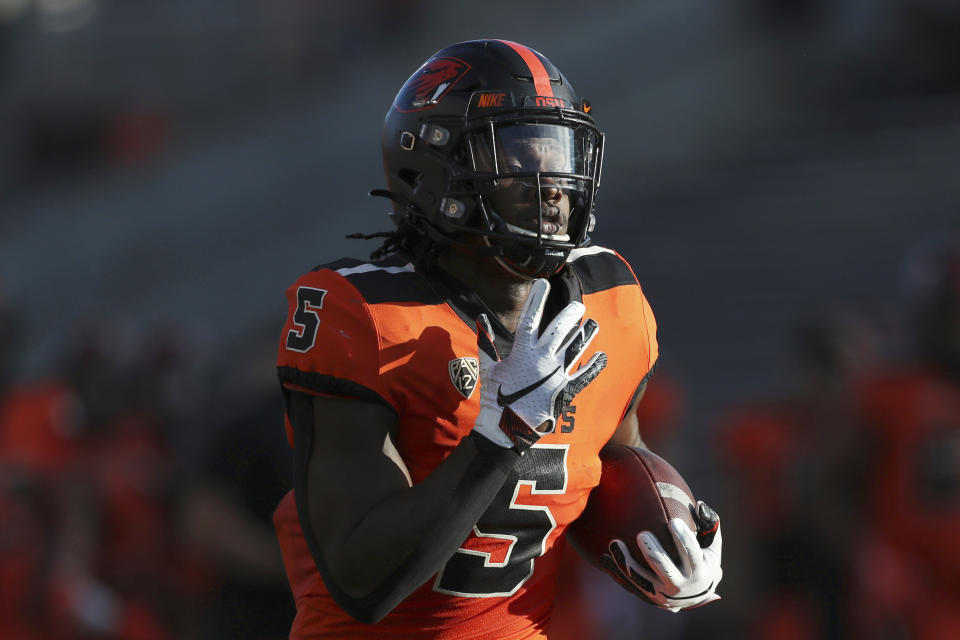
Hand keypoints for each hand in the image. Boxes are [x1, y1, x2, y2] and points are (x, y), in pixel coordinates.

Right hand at [472, 278, 606, 451]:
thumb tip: (480, 318)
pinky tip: (602, 356)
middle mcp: (542, 359)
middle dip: (570, 314)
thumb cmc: (494, 398)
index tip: (543, 283)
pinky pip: (585, 376)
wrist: (506, 428)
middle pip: (560, 329)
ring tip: (593, 324)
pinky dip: (594, 366)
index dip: (537, 298)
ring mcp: (556, 374)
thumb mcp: (487, 368)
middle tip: (578, 306)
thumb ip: (486, 342)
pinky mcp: (566, 390)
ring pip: (576, 348)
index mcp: (522, 352)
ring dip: (586, 335)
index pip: (530, 317)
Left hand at [601, 501, 722, 611]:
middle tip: (642, 534)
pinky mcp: (649, 596)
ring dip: (627, 562)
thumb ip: (710, 527)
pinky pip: (630, 584)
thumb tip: (701, 505)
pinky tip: (604, 556)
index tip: (673, 521)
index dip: (683, 538)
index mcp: (699, 570)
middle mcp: (681, 584)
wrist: (694, 598)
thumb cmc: (703, 563)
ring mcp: (663, 593)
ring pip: (642, 579)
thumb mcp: (712, 549)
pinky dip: (616, 571)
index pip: (691, 553)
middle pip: (664, 568)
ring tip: (614, 543)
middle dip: (653, 552)